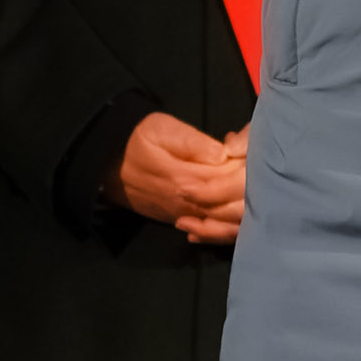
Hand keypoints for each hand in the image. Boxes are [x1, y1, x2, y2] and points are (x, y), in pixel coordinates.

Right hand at [114, 112, 248, 245]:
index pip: (234, 178)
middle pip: (237, 204)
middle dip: (254, 185)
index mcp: (189, 179)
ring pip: (227, 222)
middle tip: (255, 162)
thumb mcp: (162, 130)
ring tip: (250, 182)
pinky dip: (228, 225)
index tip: (252, 145)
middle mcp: (190, 203)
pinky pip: (211, 230)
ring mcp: (185, 214)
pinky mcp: (179, 218)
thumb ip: (194, 143)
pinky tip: (235, 213)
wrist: (105, 164)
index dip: (249, 163)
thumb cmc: (136, 140)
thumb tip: (225, 154)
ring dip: (245, 205)